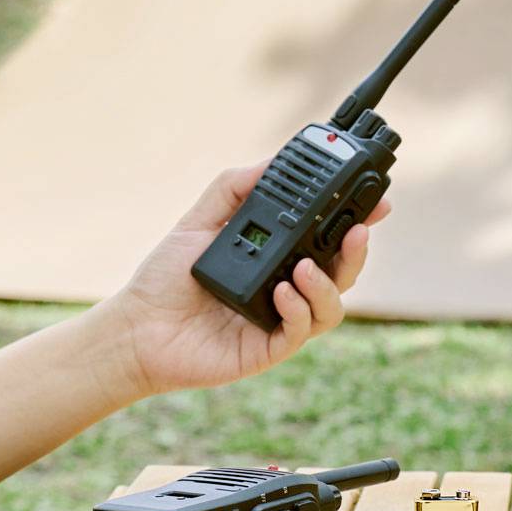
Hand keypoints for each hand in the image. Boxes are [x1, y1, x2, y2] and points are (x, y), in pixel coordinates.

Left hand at [103, 162, 389, 396]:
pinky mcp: (268, 349)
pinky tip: (283, 292)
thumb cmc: (166, 279)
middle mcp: (287, 288)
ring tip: (307, 267)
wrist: (135, 329)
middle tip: (359, 230)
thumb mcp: (200, 221)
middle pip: (343, 272)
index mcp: (279, 258)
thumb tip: (270, 161)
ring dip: (330, 283)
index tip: (376, 201)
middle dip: (358, 251)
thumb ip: (234, 188)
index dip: (357, 221)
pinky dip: (300, 309)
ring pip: (333, 305)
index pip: (329, 238)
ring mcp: (281, 320)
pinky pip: (301, 331)